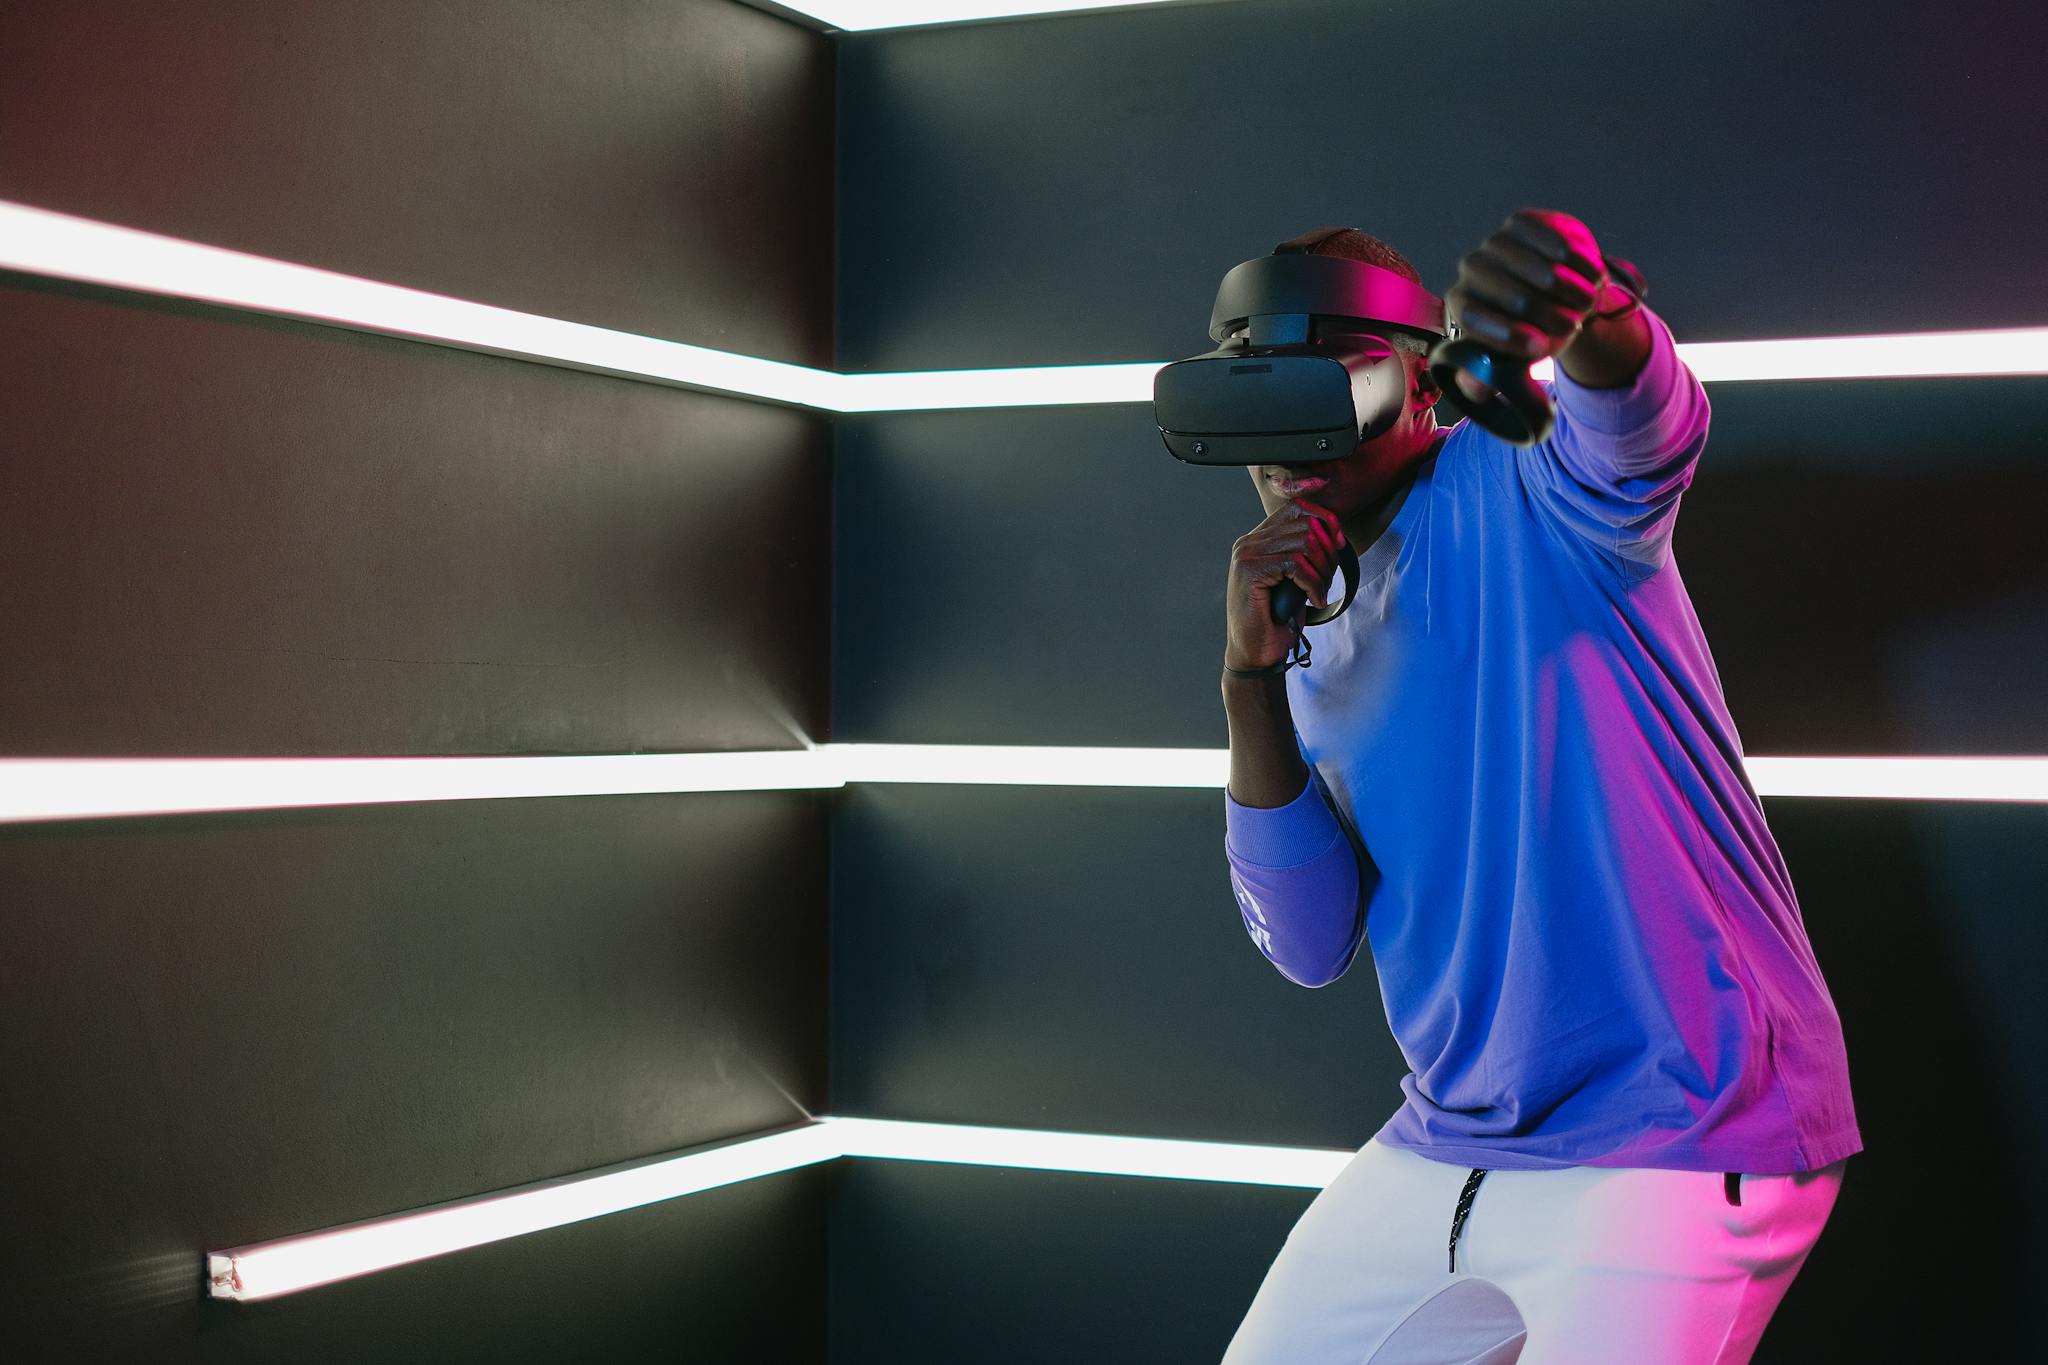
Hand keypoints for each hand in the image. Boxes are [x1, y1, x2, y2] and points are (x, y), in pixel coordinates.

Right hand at [1225, 498, 1342, 670]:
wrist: (1255, 653)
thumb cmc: (1276, 619)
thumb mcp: (1294, 579)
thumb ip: (1304, 552)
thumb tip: (1333, 531)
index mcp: (1258, 539)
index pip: (1297, 507)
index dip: (1325, 519)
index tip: (1339, 544)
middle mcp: (1248, 542)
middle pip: (1306, 525)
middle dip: (1328, 553)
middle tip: (1328, 581)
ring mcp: (1246, 556)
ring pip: (1305, 544)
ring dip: (1323, 570)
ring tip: (1320, 592)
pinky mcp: (1250, 572)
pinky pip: (1296, 565)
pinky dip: (1314, 584)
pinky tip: (1314, 600)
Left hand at [1445, 208, 1618, 364]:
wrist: (1554, 292)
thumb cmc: (1530, 329)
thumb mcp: (1511, 358)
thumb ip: (1488, 378)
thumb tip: (1474, 389)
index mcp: (1461, 304)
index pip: (1477, 318)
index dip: (1510, 336)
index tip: (1541, 350)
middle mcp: (1471, 269)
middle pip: (1514, 296)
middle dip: (1549, 317)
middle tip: (1574, 327)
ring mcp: (1495, 243)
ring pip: (1539, 269)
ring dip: (1570, 291)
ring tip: (1587, 304)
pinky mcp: (1522, 223)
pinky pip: (1555, 241)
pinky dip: (1579, 263)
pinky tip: (1593, 275)